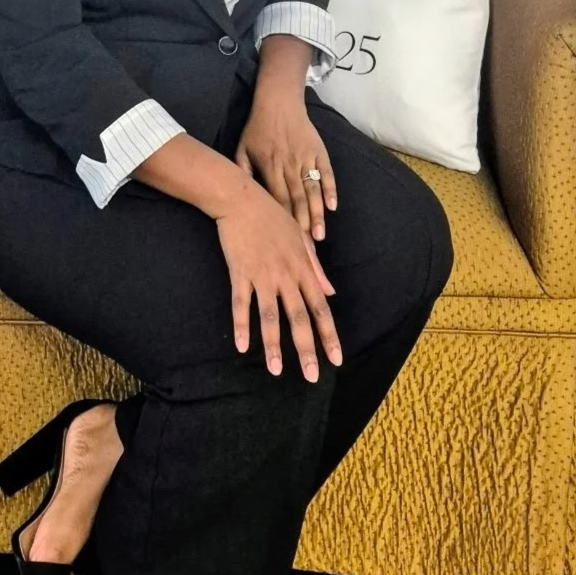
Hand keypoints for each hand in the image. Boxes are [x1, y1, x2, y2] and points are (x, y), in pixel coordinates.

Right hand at [213, 177, 342, 380]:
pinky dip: (241, 325)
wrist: (241, 199)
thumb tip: (330, 292)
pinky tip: (242, 346)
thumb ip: (315, 267)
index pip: (320, 308)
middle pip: (298, 317)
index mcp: (302, 268)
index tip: (336, 359)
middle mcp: (285, 275)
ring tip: (276, 371)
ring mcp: (261, 275)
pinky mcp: (239, 273)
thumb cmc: (272, 216)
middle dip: (306, 349)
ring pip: (269, 316)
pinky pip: (240, 304)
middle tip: (311, 376)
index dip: (329, 335)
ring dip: (273, 345)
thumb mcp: (300, 237)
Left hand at [235, 95, 337, 243]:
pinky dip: (330, 190)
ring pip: (313, 191)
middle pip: (297, 201)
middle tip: (308, 250)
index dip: (283, 222)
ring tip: (321, 236)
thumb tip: (239, 196)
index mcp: (270, 168)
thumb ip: (242, 173)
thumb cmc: (258, 128)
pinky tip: (332, 207)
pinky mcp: (319, 152)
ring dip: (317, 214)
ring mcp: (306, 159)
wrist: (279, 102)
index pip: (278, 201)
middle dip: (303, 226)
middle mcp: (289, 166)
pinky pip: (327, 173)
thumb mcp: (242, 149)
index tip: (286, 242)